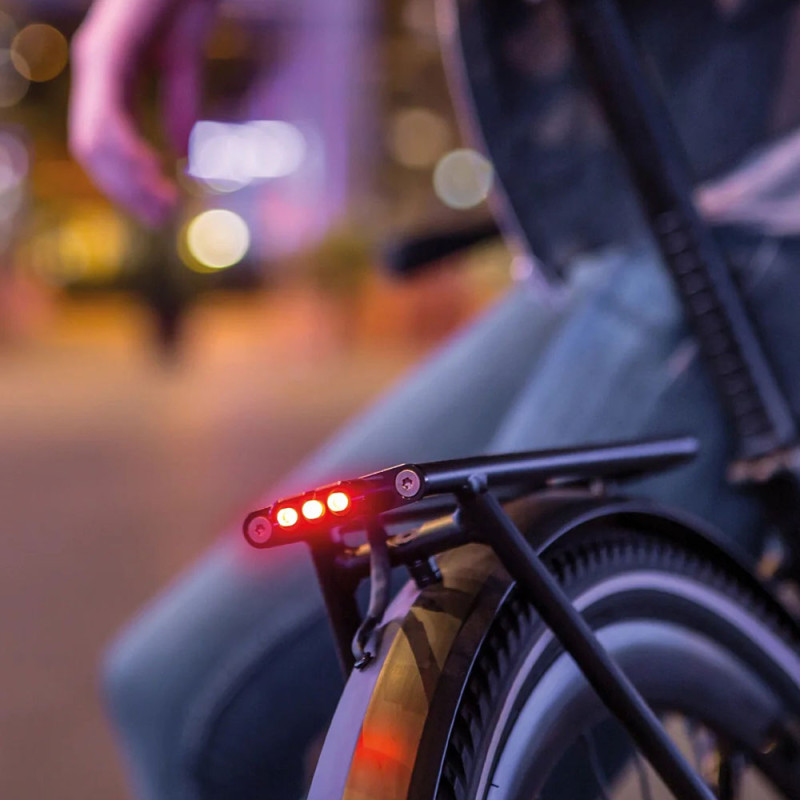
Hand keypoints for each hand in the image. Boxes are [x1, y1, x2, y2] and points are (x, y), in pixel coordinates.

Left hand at [69, 0, 215, 224]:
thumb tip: (180, 155)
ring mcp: (96, 62)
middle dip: (126, 192)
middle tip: (163, 219)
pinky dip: (129, 154)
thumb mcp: (185, 61)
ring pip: (94, 142)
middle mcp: (95, 71)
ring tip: (162, 207)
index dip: (132, 184)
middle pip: (94, 152)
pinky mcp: (107, 54)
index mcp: (110, 76)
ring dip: (127, 183)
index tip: (166, 210)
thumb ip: (180, 104)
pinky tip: (157, 174)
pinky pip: (107, 118)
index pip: (107, 146)